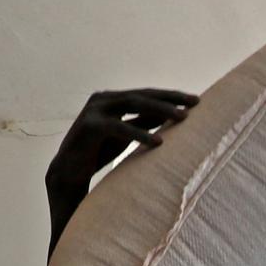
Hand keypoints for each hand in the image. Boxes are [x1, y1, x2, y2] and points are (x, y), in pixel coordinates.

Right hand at [45, 87, 199, 195]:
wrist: (69, 171)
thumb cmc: (99, 152)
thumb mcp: (127, 135)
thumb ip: (144, 122)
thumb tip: (173, 115)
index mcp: (113, 100)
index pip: (147, 94)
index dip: (171, 96)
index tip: (196, 100)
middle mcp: (103, 99)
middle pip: (142, 95)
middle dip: (169, 98)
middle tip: (195, 103)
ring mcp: (94, 110)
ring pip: (132, 104)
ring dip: (159, 110)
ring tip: (182, 117)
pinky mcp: (89, 126)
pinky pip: (119, 127)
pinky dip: (139, 134)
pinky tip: (158, 141)